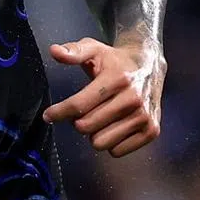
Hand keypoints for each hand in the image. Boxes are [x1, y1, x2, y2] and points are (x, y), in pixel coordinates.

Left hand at [43, 37, 165, 157]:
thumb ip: (73, 51)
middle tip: (83, 111)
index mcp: (117, 79)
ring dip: (94, 133)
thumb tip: (54, 51)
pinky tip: (113, 125)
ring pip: (101, 142)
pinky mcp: (152, 131)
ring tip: (100, 116)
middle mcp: (133, 99)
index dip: (59, 112)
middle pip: (87, 126)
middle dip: (77, 121)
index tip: (48, 115)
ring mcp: (144, 116)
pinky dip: (111, 142)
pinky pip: (117, 151)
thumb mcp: (93, 49)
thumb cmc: (115, 60)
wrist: (149, 65)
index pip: (79, 104)